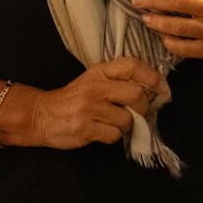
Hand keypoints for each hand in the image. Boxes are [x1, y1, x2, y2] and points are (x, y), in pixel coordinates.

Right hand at [24, 58, 166, 149]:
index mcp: (99, 71)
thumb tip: (151, 89)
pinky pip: (114, 135)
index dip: (151, 76)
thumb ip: (117, 81)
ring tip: (114, 122)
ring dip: (127, 125)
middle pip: (136, 94)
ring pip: (127, 119)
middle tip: (139, 111)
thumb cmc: (73, 99)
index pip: (132, 66)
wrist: (42, 115)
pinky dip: (113, 136)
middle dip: (143, 107)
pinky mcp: (85, 128)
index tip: (160, 87)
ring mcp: (90, 108)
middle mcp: (96, 87)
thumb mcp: (93, 80)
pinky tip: (103, 131)